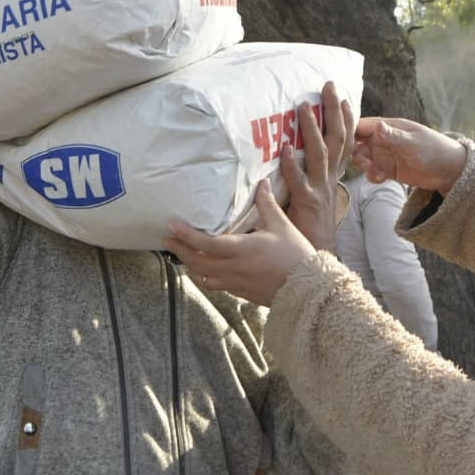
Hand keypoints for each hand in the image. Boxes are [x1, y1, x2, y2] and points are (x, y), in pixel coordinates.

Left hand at [163, 180, 316, 305]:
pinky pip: (214, 285)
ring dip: (189, 264)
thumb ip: (267, 205)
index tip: (172, 226)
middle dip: (179, 250)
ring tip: (179, 253)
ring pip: (203, 276)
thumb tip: (262, 183)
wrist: (308, 289)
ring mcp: (235, 282)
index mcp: (244, 249)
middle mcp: (235, 268)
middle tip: (166, 239)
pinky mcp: (240, 292)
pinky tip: (201, 270)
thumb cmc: (296, 255)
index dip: (187, 235)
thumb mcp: (283, 226)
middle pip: (198, 261)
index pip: (207, 243)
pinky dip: (203, 276)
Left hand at [281, 82, 355, 253]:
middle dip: (334, 112)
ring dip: (311, 129)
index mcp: (331, 177)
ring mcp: (320, 190)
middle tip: (330, 87)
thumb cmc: (308, 229)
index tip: (344, 97)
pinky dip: (292, 164)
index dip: (345, 120)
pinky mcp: (307, 203)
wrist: (316, 260)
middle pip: (337, 139)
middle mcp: (329, 180)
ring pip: (320, 154)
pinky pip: (300, 181)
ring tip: (304, 106)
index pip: (343, 142)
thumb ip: (304, 177)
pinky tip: (286, 147)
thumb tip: (291, 155)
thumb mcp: (311, 198)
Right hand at [352, 117, 466, 193]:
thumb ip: (393, 136)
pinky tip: (380, 179)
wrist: (450, 171)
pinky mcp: (388, 169)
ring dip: (364, 166)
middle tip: (365, 163)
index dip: (349, 132)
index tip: (342, 144)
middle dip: (356, 153)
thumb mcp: (412, 143)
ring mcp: (385, 154)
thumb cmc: (434, 150)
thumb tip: (376, 125)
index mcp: (388, 127)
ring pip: (362, 158)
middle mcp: (383, 139)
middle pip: (357, 143)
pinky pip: (371, 171)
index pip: (361, 125)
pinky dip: (372, 176)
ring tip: (376, 172)